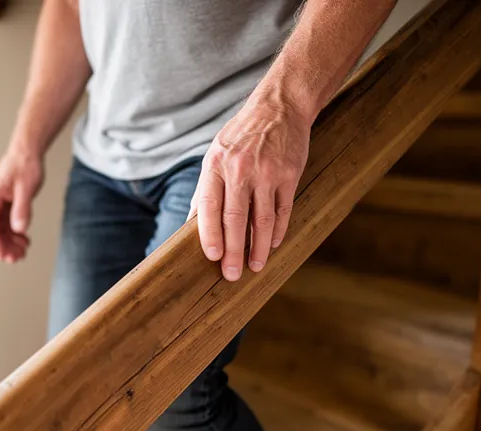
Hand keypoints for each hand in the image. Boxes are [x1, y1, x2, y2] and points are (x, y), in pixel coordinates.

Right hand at [0, 149, 42, 262]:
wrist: (27, 152)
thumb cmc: (25, 164)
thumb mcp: (26, 188)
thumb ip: (22, 209)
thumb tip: (19, 228)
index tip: (2, 255)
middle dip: (3, 246)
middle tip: (16, 258)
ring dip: (9, 242)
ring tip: (21, 252)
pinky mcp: (4, 204)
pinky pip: (5, 223)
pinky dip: (14, 233)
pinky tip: (23, 240)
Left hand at [189, 95, 312, 280]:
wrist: (280, 107)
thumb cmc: (241, 136)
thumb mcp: (215, 154)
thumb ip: (205, 189)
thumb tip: (190, 224)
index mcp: (216, 164)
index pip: (210, 206)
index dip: (210, 234)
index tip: (211, 256)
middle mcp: (241, 169)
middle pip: (236, 218)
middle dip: (233, 250)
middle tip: (231, 274)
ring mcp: (267, 172)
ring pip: (262, 220)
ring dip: (259, 247)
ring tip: (255, 266)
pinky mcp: (289, 174)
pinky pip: (283, 210)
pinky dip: (278, 231)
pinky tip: (273, 244)